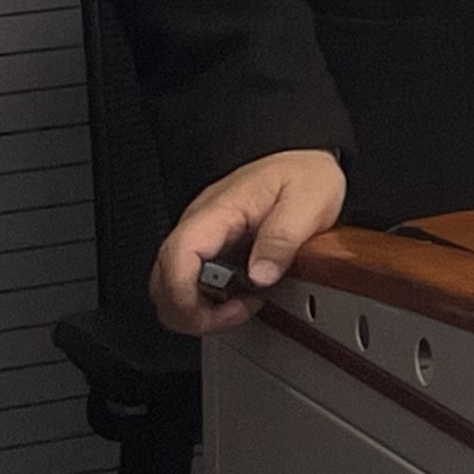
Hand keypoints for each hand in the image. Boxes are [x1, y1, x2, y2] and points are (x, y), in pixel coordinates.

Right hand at [152, 149, 345, 335]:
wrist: (304, 160)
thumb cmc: (304, 174)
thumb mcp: (310, 199)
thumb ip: (284, 236)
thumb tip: (261, 275)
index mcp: (219, 210)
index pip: (178, 255)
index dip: (184, 294)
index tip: (213, 313)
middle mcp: (200, 224)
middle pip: (163, 280)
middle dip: (190, 312)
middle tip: (238, 312)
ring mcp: (201, 237)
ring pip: (170, 286)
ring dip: (198, 310)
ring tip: (243, 306)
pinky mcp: (209, 249)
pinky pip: (189, 283)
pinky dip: (206, 301)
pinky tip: (238, 298)